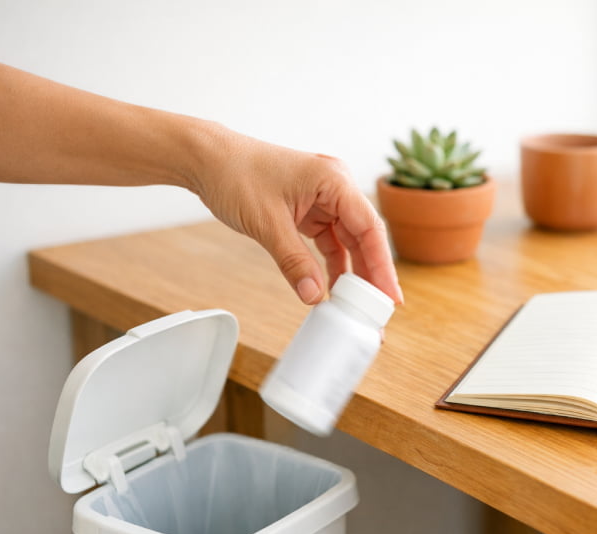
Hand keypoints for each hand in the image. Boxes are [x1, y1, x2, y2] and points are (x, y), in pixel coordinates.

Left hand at [189, 125, 402, 304]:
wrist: (206, 160)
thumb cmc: (235, 173)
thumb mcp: (267, 223)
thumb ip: (294, 262)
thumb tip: (314, 296)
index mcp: (334, 180)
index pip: (369, 228)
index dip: (382, 266)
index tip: (390, 297)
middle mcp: (335, 187)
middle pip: (364, 236)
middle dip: (371, 274)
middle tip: (377, 310)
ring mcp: (323, 199)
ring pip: (349, 241)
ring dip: (353, 272)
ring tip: (358, 305)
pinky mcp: (309, 210)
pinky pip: (329, 242)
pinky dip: (332, 264)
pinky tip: (333, 288)